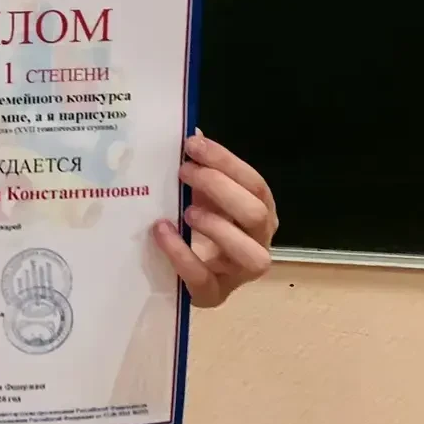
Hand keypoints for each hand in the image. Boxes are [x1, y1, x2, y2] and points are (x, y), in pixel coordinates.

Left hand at [153, 132, 276, 307]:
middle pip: (256, 214)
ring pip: (249, 253)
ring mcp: (240, 273)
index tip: (194, 145)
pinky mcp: (214, 295)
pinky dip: (181, 254)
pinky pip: (203, 278)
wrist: (187, 272)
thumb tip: (190, 129)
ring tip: (187, 210)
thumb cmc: (199, 226)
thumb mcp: (201, 194)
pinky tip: (162, 232)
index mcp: (261, 212)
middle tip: (184, 171)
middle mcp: (259, 242)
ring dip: (218, 226)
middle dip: (221, 188)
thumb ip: (201, 167)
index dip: (227, 162)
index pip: (256, 184)